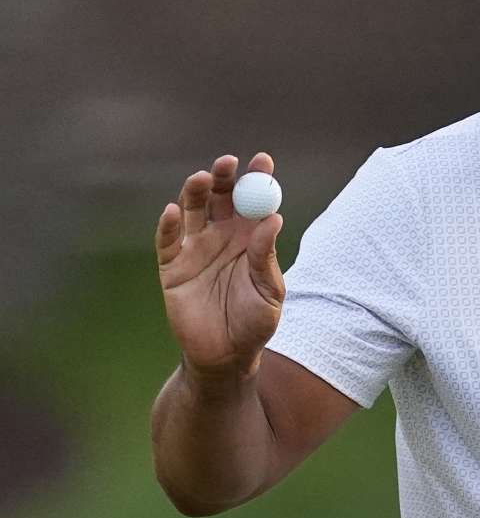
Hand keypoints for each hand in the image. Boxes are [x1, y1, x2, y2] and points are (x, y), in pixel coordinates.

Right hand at [156, 153, 285, 378]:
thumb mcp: (269, 291)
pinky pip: (167, 240)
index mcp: (251, 238)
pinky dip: (168, 224)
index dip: (258, 179)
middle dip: (224, 177)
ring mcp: (196, 248)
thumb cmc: (255, 323)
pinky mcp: (172, 266)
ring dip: (195, 192)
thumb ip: (267, 257)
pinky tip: (174, 211)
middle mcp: (223, 236)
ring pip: (192, 211)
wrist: (226, 356)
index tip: (263, 160)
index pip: (255, 201)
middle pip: (220, 197)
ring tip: (202, 179)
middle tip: (228, 163)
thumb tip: (274, 219)